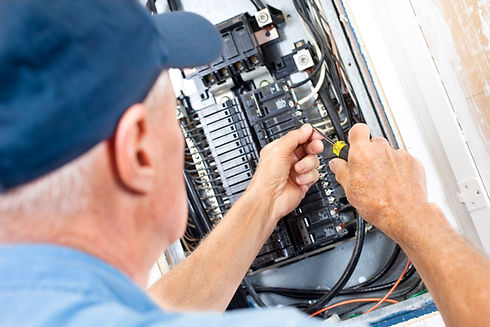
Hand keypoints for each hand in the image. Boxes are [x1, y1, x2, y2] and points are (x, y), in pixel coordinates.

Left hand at [246, 124, 323, 222]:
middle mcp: (289, 159)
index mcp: (281, 148)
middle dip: (313, 147)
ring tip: (298, 170)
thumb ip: (294, 137)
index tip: (316, 135)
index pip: (299, 137)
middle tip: (316, 147)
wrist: (268, 199)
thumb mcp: (279, 150)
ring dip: (307, 165)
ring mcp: (297, 170)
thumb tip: (306, 128)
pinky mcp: (304, 182)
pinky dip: (308, 176)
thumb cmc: (266, 177)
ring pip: (314, 161)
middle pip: (309, 147)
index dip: (309, 135)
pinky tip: (299, 180)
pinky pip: (315, 174)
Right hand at [329, 123, 428, 242]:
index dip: (355, 136)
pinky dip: (399, 168)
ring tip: (382, 180)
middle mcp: (381, 149)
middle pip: (373, 142)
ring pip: (388, 152)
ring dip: (384, 162)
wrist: (404, 215)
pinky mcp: (413, 162)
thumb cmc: (377, 204)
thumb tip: (336, 164)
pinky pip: (403, 160)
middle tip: (366, 170)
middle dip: (369, 153)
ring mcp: (399, 155)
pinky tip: (394, 183)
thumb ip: (341, 171)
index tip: (354, 144)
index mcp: (362, 153)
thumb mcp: (349, 189)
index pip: (358, 129)